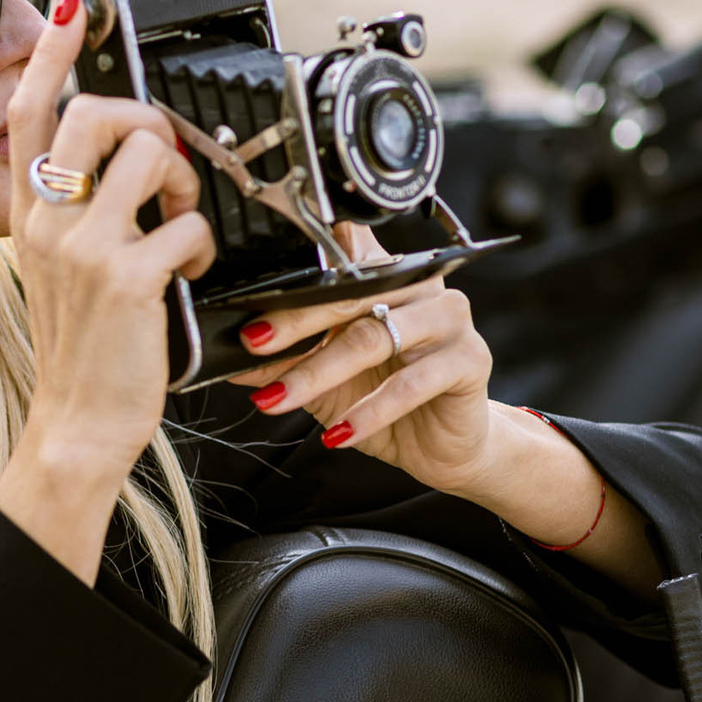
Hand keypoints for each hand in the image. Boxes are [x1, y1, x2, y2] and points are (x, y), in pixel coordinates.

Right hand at [0, 0, 214, 581]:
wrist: (77, 423)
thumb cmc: (84, 348)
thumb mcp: (62, 268)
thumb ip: (81, 212)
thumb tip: (132, 159)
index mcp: (29, 213)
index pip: (28, 113)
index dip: (53, 55)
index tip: (72, 8)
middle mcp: (48, 222)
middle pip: (95, 115)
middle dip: (148, 121)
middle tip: (167, 160)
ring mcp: (84, 248)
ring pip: (149, 157)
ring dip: (185, 181)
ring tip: (183, 219)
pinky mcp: (126, 278)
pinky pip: (185, 224)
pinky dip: (203, 241)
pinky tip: (192, 269)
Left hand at [225, 225, 496, 491]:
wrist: (444, 446)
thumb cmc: (387, 400)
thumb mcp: (322, 382)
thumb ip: (284, 364)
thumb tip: (232, 359)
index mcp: (384, 277)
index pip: (340, 256)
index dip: (296, 274)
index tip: (252, 304)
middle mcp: (418, 287)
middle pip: (348, 295)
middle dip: (293, 323)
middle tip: (254, 344)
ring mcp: (448, 318)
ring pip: (373, 338)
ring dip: (318, 372)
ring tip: (278, 401)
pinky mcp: (470, 359)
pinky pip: (411, 383)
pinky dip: (369, 411)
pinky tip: (339, 433)